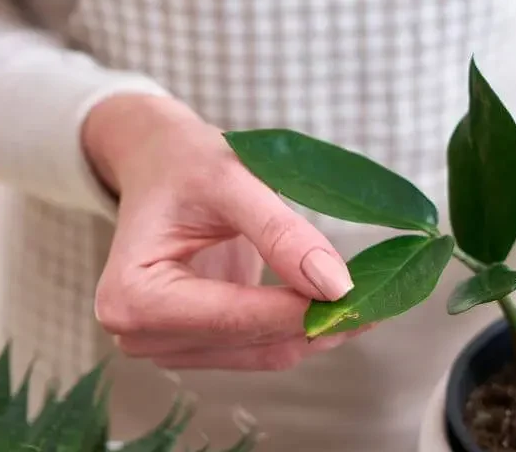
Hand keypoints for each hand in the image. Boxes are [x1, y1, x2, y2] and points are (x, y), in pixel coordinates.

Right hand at [82, 94, 359, 369]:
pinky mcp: (199, 346)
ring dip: (321, 331)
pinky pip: (264, 348)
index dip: (301, 309)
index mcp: (131, 296)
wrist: (161, 164)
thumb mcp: (232, 180)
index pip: (233, 317)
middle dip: (319, 320)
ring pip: (265, 353)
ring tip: (375, 298)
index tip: (362, 294)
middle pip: (251, 341)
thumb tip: (336, 287)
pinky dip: (306, 329)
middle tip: (384, 293)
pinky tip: (345, 306)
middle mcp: (140, 335)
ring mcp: (168, 346)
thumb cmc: (185, 163)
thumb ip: (281, 233)